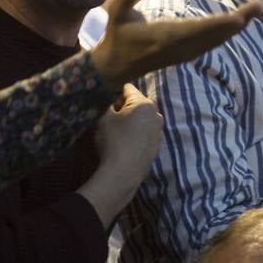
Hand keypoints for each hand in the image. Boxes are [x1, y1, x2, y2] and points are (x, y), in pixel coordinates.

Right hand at [80, 85, 163, 225]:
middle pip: (138, 103)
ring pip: (143, 119)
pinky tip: (126, 142)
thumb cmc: (112, 141)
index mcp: (144, 104)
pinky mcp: (157, 146)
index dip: (114, 93)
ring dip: (133, 121)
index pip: (128, 88)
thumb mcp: (103, 117)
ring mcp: (159, 131)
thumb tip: (111, 100)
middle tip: (111, 117)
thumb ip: (107, 103)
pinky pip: (146, 133)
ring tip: (119, 131)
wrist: (122, 173)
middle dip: (125, 107)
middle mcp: (156, 115)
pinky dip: (138, 134)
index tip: (106, 102)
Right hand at [90, 0, 259, 91]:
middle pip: (213, 35)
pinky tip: (240, 24)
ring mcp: (184, 53)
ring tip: (256, 11)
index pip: (195, 31)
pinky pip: (211, 44)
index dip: (217, 26)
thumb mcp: (117, 13)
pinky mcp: (186, 54)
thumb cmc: (118, 36)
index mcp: (163, 37)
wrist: (116, 67)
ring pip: (216, 41)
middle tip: (259, 7)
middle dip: (237, 22)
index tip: (237, 19)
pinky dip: (227, 33)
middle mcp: (178, 47)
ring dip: (237, 27)